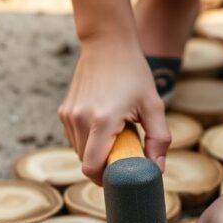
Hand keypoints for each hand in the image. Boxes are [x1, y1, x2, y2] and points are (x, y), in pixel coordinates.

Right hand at [58, 37, 169, 184]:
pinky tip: (103, 125)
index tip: (120, 176)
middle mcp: (80, 119)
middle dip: (104, 165)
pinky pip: (74, 139)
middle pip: (86, 162)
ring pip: (78, 152)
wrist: (107, 43)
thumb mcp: (153, 105)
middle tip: (124, 153)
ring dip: (95, 153)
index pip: (92, 167)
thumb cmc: (134, 73)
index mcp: (102, 120)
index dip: (105, 179)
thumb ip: (159, 140)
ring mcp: (69, 115)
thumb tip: (156, 169)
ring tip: (115, 135)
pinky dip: (88, 141)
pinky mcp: (64, 111)